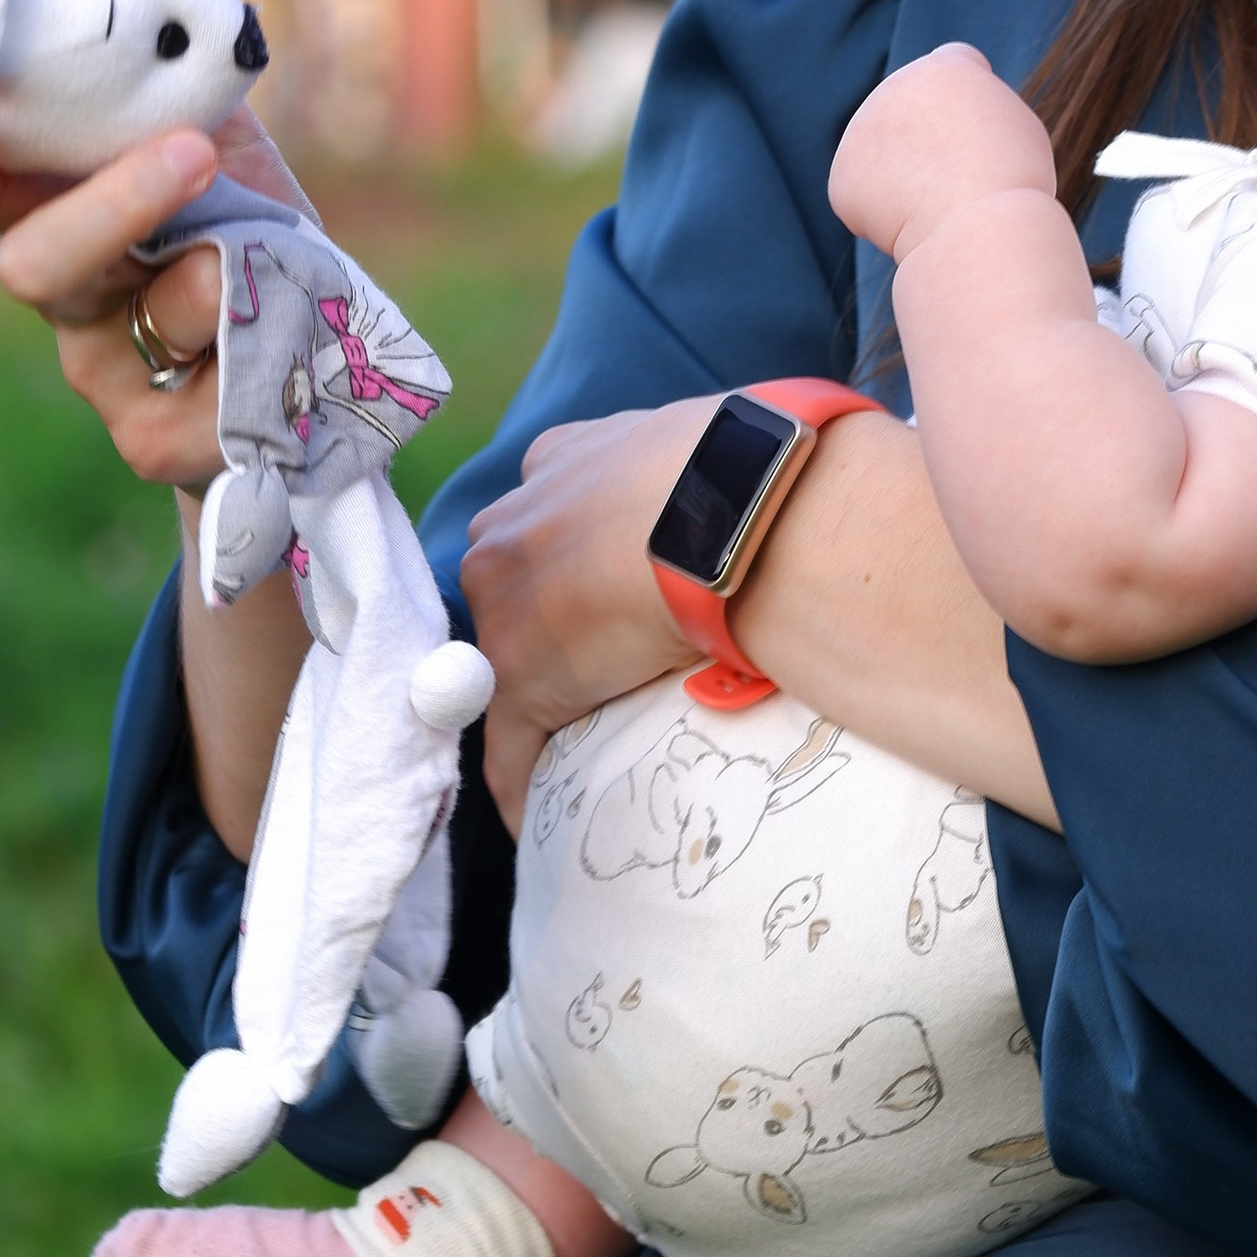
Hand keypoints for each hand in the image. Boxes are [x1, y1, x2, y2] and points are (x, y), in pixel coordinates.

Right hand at [0, 107, 314, 492]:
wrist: (313, 335)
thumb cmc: (246, 220)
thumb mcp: (213, 138)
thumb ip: (168, 90)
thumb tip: (149, 17)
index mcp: (51, 211)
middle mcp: (61, 291)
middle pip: (38, 263)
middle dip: (116, 205)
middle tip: (195, 153)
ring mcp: (99, 370)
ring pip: (162, 312)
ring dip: (234, 269)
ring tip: (276, 257)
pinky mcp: (156, 436)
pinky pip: (221, 388)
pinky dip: (278, 336)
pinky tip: (294, 325)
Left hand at [460, 398, 715, 827]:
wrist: (727, 513)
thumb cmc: (735, 469)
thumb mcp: (701, 439)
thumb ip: (685, 460)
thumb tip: (749, 475)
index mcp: (559, 462)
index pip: (546, 513)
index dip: (571, 550)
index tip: (603, 577)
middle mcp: (511, 527)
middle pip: (513, 582)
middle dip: (546, 613)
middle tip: (610, 646)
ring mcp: (507, 607)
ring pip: (510, 658)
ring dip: (543, 689)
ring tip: (588, 725)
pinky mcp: (522, 680)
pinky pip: (511, 746)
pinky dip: (523, 783)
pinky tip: (539, 817)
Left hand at [828, 43, 1057, 261]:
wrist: (980, 226)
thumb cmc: (1014, 184)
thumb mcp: (1016, 129)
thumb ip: (977, 114)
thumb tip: (940, 133)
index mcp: (947, 67)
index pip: (955, 64)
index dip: (969, 100)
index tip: (981, 130)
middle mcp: (897, 86)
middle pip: (915, 114)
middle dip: (930, 142)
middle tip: (962, 179)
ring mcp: (862, 128)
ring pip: (888, 157)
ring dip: (908, 179)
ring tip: (943, 203)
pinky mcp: (844, 175)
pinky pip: (867, 197)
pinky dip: (886, 216)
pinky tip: (914, 222)